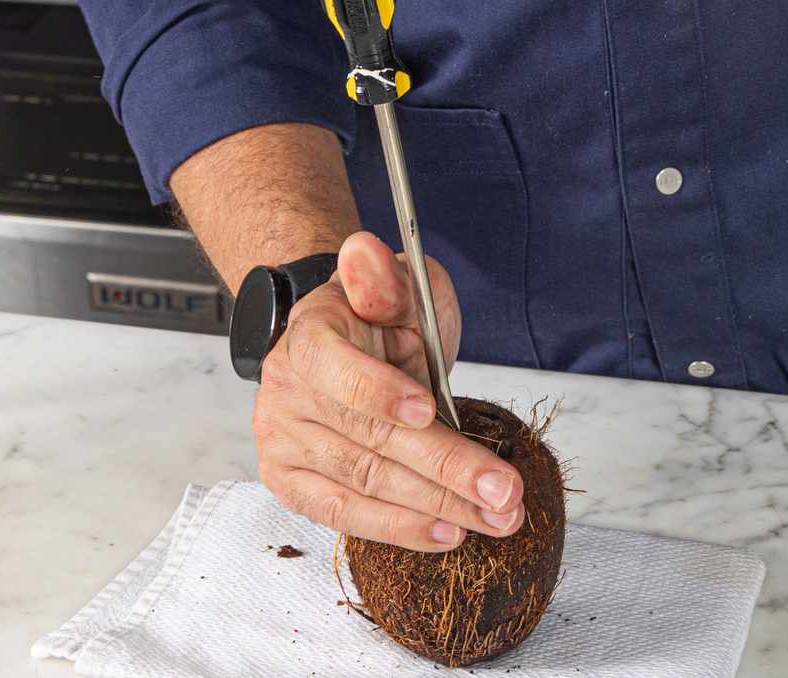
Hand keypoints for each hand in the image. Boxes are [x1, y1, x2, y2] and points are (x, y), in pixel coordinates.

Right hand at [252, 230, 524, 551]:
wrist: (350, 343)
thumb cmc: (382, 315)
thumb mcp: (400, 280)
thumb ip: (385, 275)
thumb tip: (365, 256)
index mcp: (311, 331)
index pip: (335, 366)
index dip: (379, 391)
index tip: (430, 410)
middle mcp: (287, 388)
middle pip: (368, 438)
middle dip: (445, 466)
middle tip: (504, 489)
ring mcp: (284, 439)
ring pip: (366, 482)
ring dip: (439, 505)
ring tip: (498, 516)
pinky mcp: (292, 481)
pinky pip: (344, 513)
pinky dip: (399, 527)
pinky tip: (445, 531)